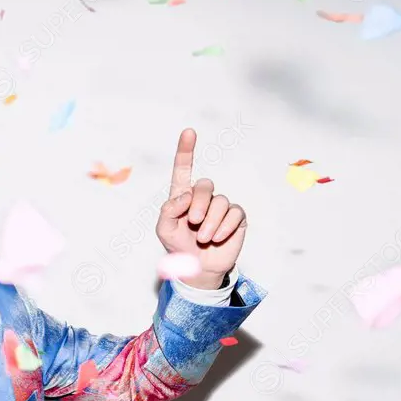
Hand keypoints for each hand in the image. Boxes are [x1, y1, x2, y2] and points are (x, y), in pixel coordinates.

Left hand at [155, 128, 246, 289]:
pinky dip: (224, 227)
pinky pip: (233, 213)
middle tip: (193, 222)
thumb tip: (185, 196)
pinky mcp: (236, 216)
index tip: (189, 131)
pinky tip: (217, 238)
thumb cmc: (178, 246)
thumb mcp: (164, 230)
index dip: (186, 150)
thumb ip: (168, 210)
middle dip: (198, 205)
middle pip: (205, 185)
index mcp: (182, 196)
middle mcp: (202, 197)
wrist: (197, 268)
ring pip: (219, 202)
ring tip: (203, 237)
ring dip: (209, 223)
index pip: (183, 170)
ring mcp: (220, 205)